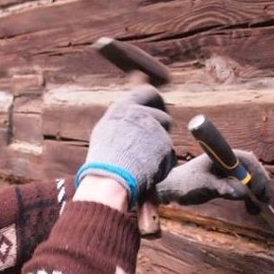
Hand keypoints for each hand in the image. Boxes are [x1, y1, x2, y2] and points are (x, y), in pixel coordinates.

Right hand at [76, 85, 175, 208]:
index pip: (149, 93)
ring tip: (141, 165)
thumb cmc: (103, 161)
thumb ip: (125, 120)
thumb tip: (136, 115)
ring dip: (160, 151)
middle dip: (161, 131)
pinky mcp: (166, 147)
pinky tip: (147, 174)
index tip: (156, 113)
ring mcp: (155, 130)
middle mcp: (141, 114)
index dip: (156, 103)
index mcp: (124, 107)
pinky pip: (169, 157)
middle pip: (163, 117)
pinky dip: (162, 167)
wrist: (109, 180)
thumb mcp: (107, 131)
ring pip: (167, 139)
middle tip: (154, 145)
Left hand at [157, 150, 270, 205]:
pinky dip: (251, 197)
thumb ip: (221, 187)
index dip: (257, 175)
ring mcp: (232, 171)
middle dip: (261, 186)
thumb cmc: (186, 183)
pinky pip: (247, 187)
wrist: (175, 188)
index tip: (258, 192)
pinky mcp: (231, 181)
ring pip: (253, 179)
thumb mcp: (203, 185)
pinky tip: (252, 208)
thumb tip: (242, 192)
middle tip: (263, 203)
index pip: (249, 161)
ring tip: (255, 210)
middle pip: (254, 170)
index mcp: (224, 156)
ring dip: (258, 193)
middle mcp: (231, 161)